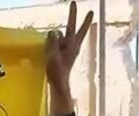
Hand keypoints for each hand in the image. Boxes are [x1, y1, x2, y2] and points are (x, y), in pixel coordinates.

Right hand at [46, 1, 92, 115]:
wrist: (59, 84)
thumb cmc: (57, 71)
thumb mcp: (53, 55)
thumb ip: (53, 42)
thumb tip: (53, 31)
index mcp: (72, 44)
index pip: (73, 26)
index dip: (73, 14)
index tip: (75, 3)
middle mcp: (73, 45)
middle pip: (78, 30)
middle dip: (81, 20)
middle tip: (89, 11)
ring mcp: (69, 50)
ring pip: (65, 36)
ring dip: (60, 35)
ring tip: (53, 45)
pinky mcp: (64, 55)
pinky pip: (60, 43)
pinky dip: (56, 41)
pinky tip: (50, 45)